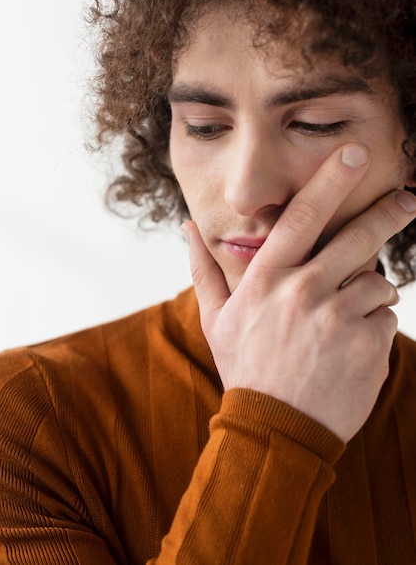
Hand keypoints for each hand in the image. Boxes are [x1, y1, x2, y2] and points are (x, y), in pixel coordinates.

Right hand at [182, 144, 415, 441]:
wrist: (276, 429)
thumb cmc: (246, 368)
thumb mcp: (216, 319)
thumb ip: (204, 268)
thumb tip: (188, 226)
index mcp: (268, 280)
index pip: (303, 216)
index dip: (331, 179)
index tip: (356, 153)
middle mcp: (304, 291)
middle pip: (357, 237)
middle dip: (387, 212)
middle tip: (407, 199)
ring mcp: (338, 318)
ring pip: (376, 282)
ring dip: (368, 293)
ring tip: (342, 321)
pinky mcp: (368, 345)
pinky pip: (386, 317)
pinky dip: (375, 325)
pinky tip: (350, 348)